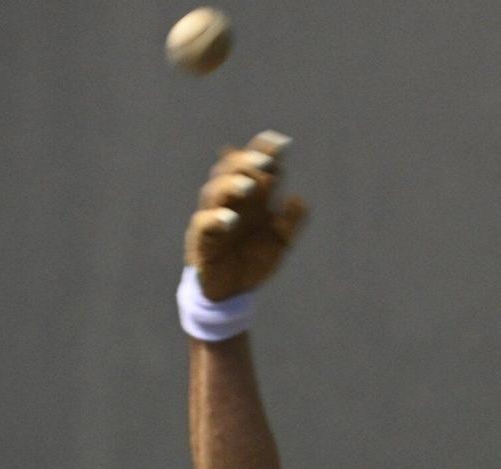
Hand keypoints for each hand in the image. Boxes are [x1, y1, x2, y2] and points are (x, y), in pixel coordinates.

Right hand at [186, 131, 309, 300]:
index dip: (264, 151)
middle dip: (246, 162)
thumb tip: (298, 199)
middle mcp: (230, 202)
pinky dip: (216, 219)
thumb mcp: (280, 242)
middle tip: (265, 161)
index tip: (282, 143)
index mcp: (250, 198)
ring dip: (231, 185)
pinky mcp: (202, 240)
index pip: (253, 167)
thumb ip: (290, 222)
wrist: (233, 293)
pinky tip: (232, 220)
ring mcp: (213, 218)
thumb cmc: (253, 260)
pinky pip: (204, 224)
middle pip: (230, 171)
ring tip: (250, 186)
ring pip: (214, 191)